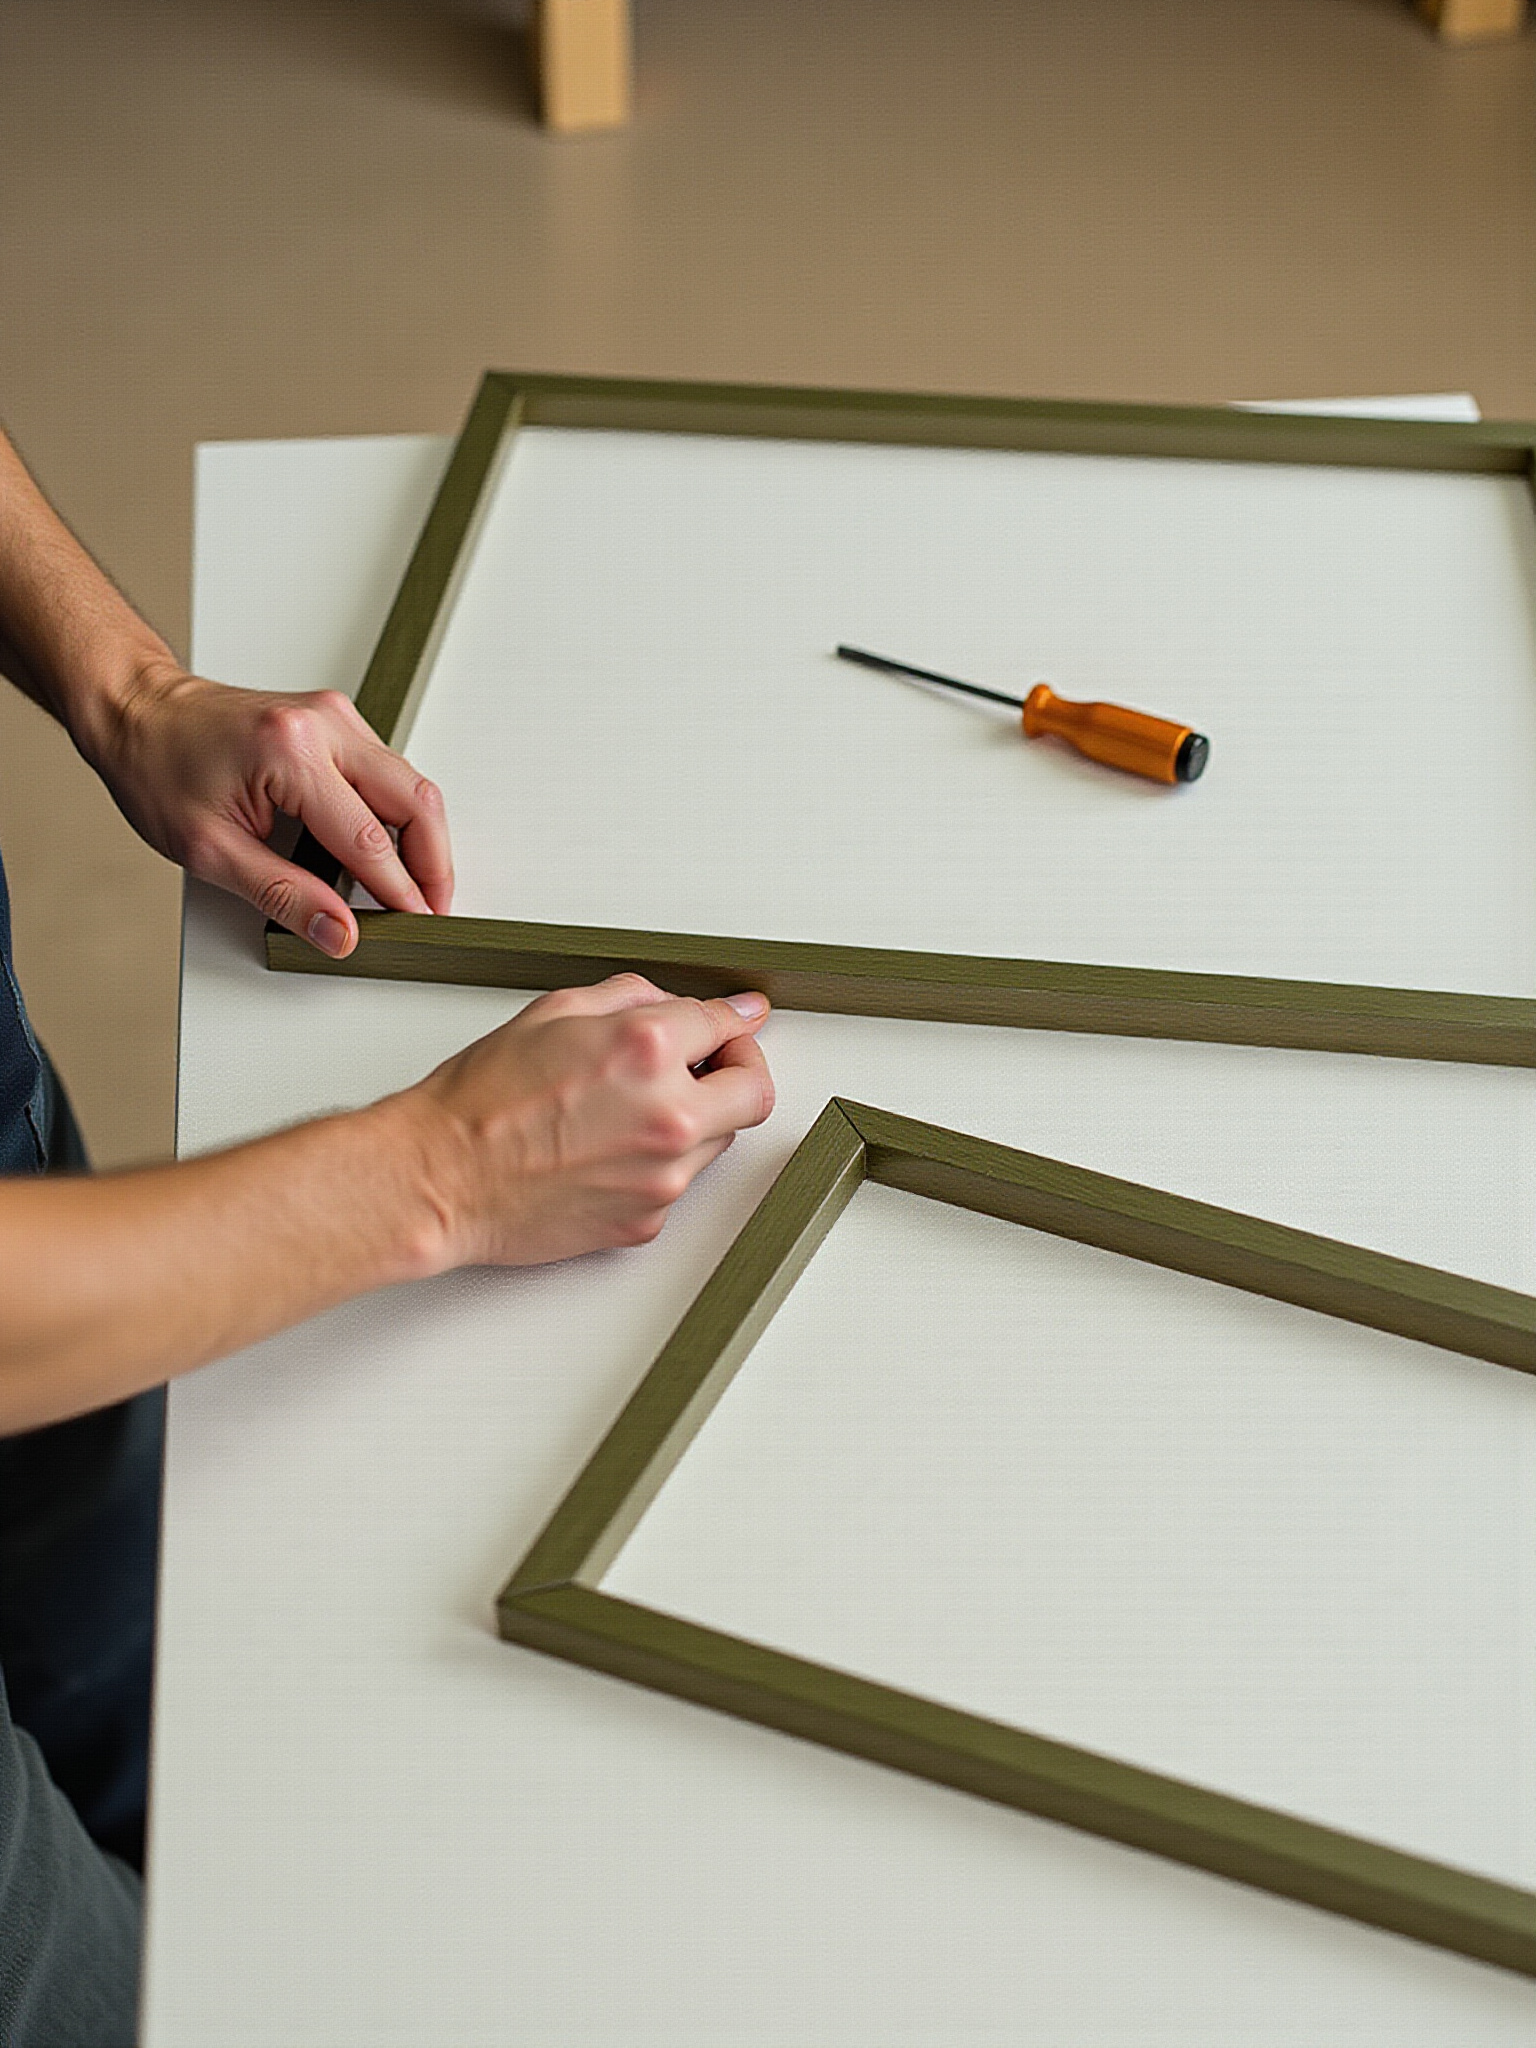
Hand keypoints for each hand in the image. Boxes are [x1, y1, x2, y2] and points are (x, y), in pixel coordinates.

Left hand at [98, 662, 452, 954]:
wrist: (135, 710)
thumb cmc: (157, 767)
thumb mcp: (210, 849)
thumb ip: (283, 896)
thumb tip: (338, 931)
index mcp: (290, 753)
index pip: (369, 839)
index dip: (400, 892)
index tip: (414, 925)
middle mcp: (324, 725)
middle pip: (415, 800)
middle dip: (433, 864)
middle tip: (431, 909)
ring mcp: (336, 716)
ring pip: (411, 783)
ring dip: (421, 838)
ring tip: (412, 888)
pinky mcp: (337, 720)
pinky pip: (390, 770)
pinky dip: (399, 814)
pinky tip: (387, 849)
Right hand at [402, 974, 775, 1268]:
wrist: (441, 1178)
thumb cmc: (481, 1100)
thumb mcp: (553, 1012)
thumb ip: (630, 997)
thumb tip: (675, 1000)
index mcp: (648, 1049)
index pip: (726, 1025)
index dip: (736, 1018)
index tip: (743, 1019)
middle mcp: (668, 1114)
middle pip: (753, 1092)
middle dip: (739, 1071)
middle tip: (714, 1063)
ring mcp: (663, 1175)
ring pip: (719, 1140)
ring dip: (697, 1117)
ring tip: (634, 1108)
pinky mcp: (647, 1220)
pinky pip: (678, 1183)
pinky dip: (658, 1163)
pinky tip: (609, 1150)